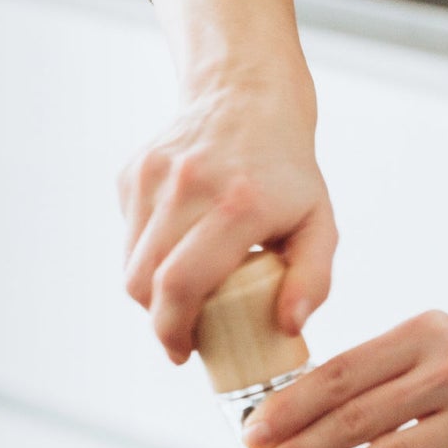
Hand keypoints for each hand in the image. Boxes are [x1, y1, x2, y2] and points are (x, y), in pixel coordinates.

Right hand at [119, 72, 335, 361]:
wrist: (249, 96)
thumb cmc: (287, 171)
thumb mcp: (318, 222)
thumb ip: (312, 278)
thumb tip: (288, 328)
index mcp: (238, 204)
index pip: (181, 283)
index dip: (173, 330)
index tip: (184, 352)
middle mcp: (189, 185)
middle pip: (144, 280)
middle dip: (158, 320)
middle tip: (182, 333)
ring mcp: (155, 174)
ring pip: (130, 261)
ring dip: (150, 290)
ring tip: (184, 291)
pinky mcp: (134, 171)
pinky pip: (129, 233)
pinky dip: (148, 252)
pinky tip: (179, 242)